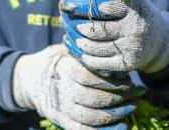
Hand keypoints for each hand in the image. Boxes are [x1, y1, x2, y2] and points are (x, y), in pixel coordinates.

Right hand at [13, 44, 139, 128]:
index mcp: (66, 69)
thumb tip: (112, 47)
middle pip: (95, 98)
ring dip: (116, 114)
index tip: (128, 77)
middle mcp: (64, 89)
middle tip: (137, 92)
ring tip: (133, 106)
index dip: (113, 79)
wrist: (32, 78)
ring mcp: (62, 108)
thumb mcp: (69, 49)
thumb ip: (87, 51)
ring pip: (91, 116)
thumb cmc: (59, 60)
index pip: (92, 77)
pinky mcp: (62, 120)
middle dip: (120, 97)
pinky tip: (122, 126)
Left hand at [59, 0, 168, 73]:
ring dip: (74, 38)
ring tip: (66, 30)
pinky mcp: (126, 65)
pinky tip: (72, 44)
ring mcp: (130, 48)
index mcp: (132, 7)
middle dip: (73, 23)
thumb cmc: (136, 11)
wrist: (159, 39)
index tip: (64, 3)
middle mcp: (133, 28)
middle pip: (94, 28)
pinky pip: (96, 62)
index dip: (80, 5)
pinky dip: (80, 53)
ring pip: (92, 46)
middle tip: (62, 18)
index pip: (101, 6)